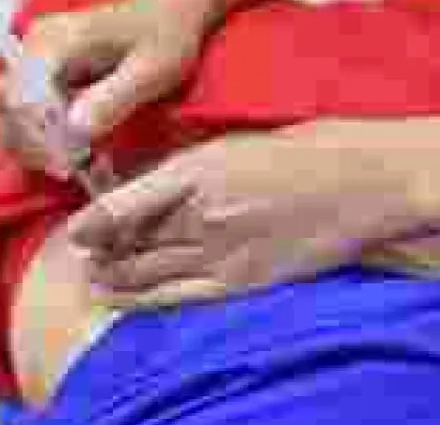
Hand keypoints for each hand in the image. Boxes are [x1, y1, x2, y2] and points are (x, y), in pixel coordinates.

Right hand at [0, 0, 216, 177]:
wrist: (162, 12)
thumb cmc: (163, 36)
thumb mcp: (152, 70)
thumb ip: (114, 98)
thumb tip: (74, 130)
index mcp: (57, 40)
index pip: (22, 96)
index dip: (39, 136)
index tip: (71, 161)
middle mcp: (33, 45)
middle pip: (7, 108)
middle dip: (33, 146)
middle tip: (72, 168)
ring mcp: (31, 59)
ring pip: (6, 114)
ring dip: (32, 146)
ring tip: (72, 163)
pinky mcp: (36, 74)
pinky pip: (20, 114)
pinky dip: (38, 139)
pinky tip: (69, 150)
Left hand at [66, 123, 424, 307]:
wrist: (365, 181)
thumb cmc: (304, 150)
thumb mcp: (233, 140)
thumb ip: (185, 163)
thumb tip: (139, 179)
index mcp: (199, 168)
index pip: (124, 203)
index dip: (91, 222)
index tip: (74, 230)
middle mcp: (204, 212)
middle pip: (131, 242)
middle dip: (100, 250)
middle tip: (83, 253)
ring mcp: (224, 250)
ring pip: (148, 272)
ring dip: (113, 277)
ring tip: (94, 277)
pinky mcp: (243, 280)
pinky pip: (178, 297)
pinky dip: (143, 300)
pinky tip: (120, 299)